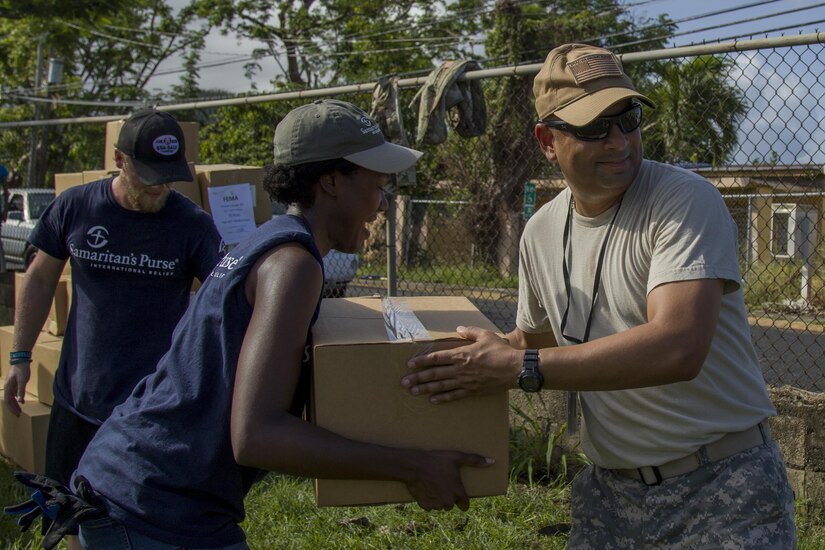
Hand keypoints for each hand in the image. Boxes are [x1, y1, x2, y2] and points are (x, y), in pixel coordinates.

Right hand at [3, 363, 30, 416]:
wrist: (21, 359)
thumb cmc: (22, 369)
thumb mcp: (23, 380)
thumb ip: (21, 390)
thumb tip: (19, 401)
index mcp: (8, 387)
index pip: (8, 401)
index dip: (12, 408)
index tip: (17, 414)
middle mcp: (7, 387)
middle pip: (9, 401)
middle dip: (13, 408)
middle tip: (18, 415)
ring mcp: (10, 385)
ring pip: (11, 397)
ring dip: (15, 404)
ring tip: (20, 410)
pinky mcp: (14, 383)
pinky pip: (14, 393)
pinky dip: (17, 398)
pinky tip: (22, 401)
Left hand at [401, 326, 520, 403]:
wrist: (514, 369)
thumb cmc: (501, 350)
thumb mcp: (485, 335)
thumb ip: (469, 331)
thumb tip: (458, 329)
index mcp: (461, 354)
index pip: (436, 358)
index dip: (421, 361)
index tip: (410, 364)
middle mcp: (459, 369)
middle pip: (434, 374)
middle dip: (417, 378)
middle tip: (403, 382)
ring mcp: (465, 381)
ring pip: (440, 386)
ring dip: (425, 389)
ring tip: (413, 392)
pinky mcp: (472, 390)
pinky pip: (454, 395)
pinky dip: (442, 398)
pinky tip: (432, 400)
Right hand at [404, 450, 493, 510]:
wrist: (415, 466)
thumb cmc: (437, 460)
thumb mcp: (457, 457)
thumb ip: (475, 461)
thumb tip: (492, 461)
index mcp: (458, 492)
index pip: (465, 505)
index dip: (462, 500)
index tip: (458, 494)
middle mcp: (448, 501)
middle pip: (451, 504)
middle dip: (448, 497)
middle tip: (442, 484)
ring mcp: (436, 504)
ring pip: (440, 506)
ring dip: (438, 499)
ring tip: (433, 485)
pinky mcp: (425, 505)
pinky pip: (429, 506)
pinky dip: (427, 500)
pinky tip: (425, 489)